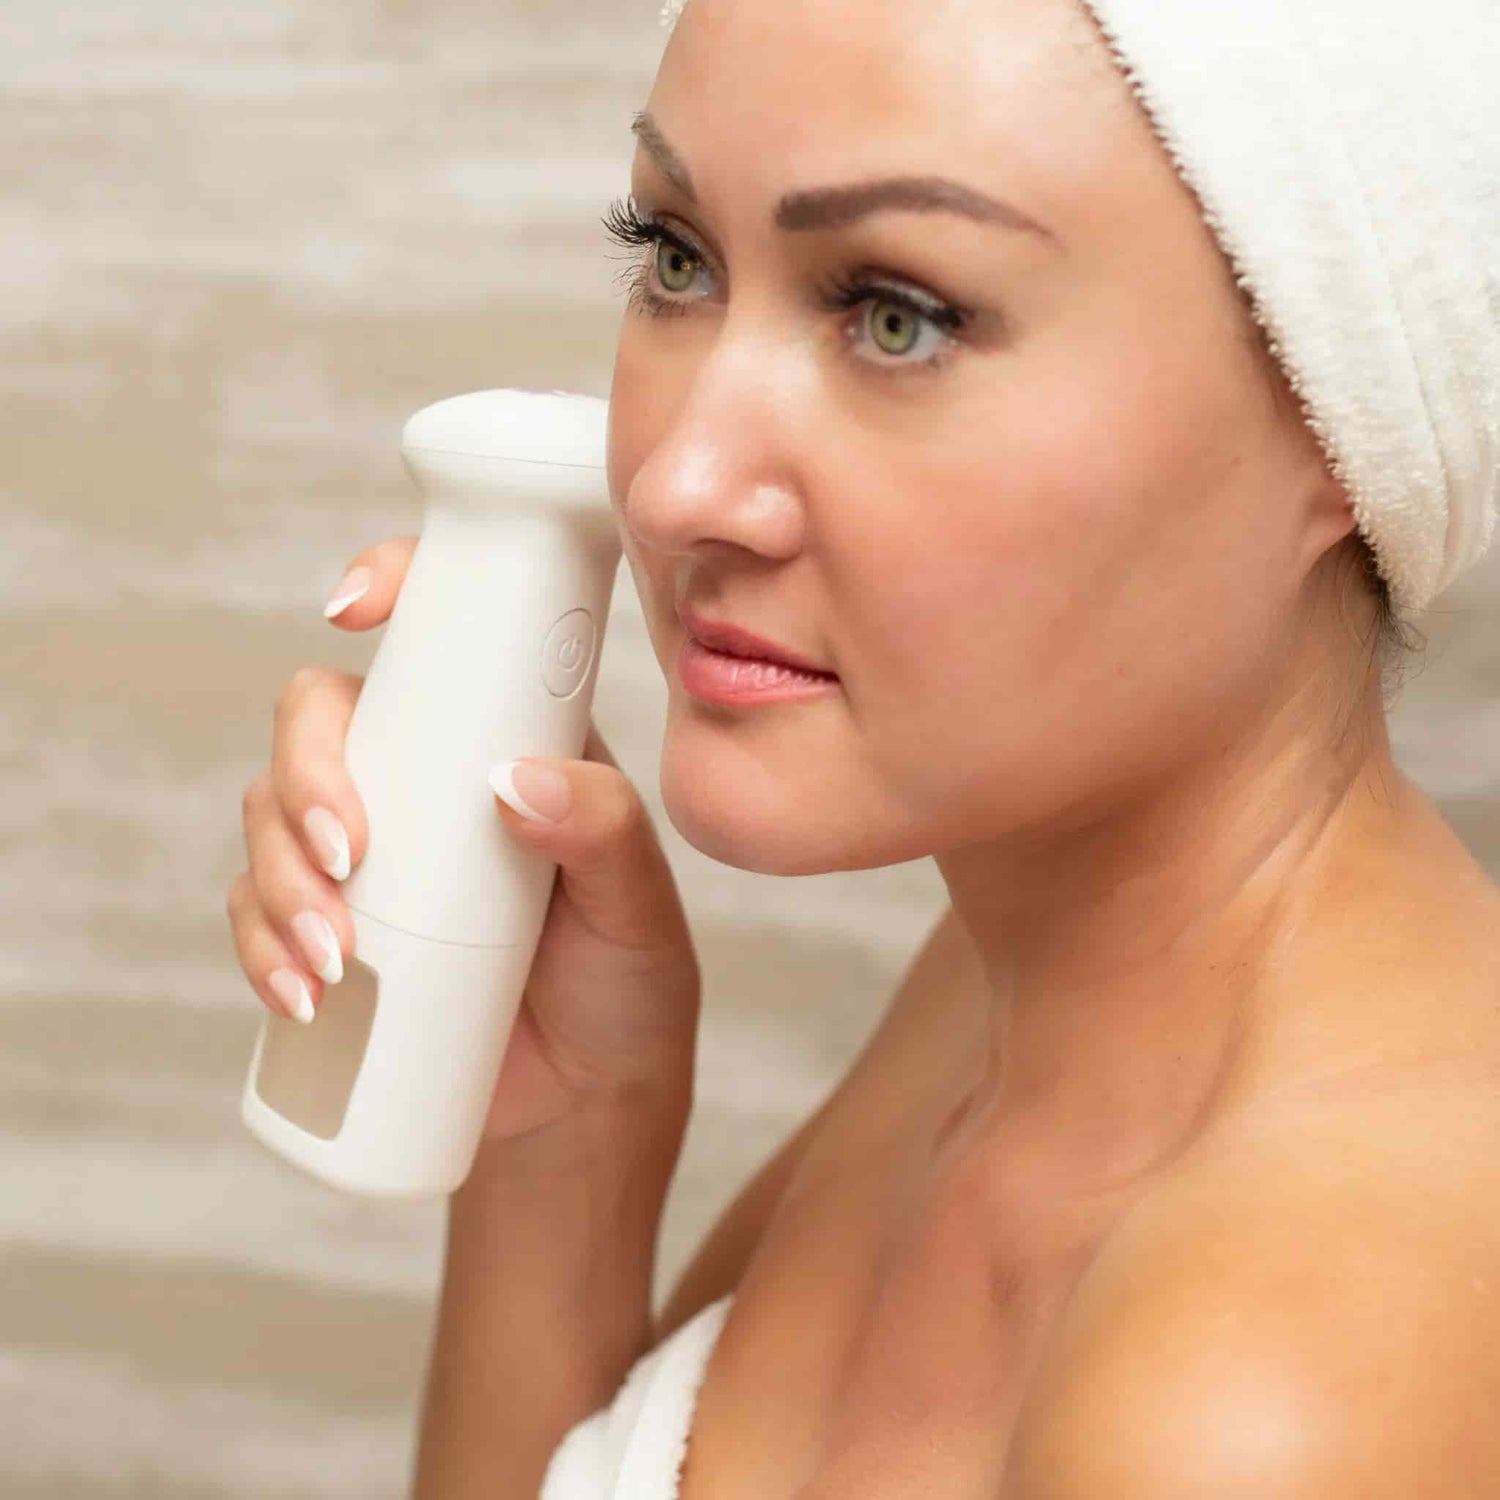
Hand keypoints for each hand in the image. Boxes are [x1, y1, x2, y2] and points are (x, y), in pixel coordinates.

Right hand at [226, 536, 700, 1144]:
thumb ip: (607, 838)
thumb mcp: (638, 909)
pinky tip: (303, 996)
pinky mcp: (328, 934)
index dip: (387, 589)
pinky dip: (260, 949)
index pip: (438, 642)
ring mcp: (370, 858)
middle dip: (307, 778)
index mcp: (503, 742)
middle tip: (351, 857)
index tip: (356, 607)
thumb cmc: (626, 989)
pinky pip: (255, 914)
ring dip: (280, 879)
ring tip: (339, 961)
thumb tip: (519, 781)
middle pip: (320, 723)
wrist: (585, 1105)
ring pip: (270, 816)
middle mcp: (424, 784)